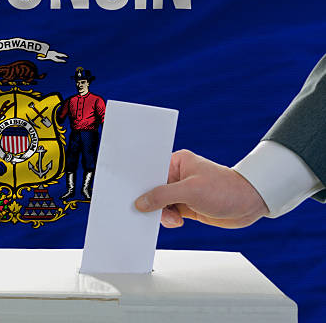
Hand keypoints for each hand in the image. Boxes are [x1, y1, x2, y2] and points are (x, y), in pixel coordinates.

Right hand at [134, 149, 268, 228]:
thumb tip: (141, 202)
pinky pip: (169, 213)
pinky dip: (169, 219)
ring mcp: (182, 191)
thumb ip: (162, 196)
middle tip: (154, 212)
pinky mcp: (187, 206)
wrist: (250, 203)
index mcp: (176, 162)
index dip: (140, 185)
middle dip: (152, 203)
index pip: (150, 172)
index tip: (133, 197)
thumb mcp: (190, 191)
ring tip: (174, 218)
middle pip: (153, 190)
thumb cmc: (226, 189)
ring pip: (160, 204)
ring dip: (163, 214)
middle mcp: (177, 176)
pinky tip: (177, 221)